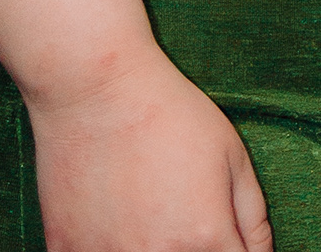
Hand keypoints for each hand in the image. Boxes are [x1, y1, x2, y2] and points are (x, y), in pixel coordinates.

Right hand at [29, 46, 272, 251]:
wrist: (94, 86)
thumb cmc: (168, 112)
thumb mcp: (232, 154)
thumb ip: (254, 218)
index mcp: (204, 238)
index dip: (234, 249)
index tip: (222, 231)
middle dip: (196, 247)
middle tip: (184, 214)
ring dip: (153, 246)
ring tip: (147, 212)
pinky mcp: (66, 251)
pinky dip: (109, 245)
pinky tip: (112, 218)